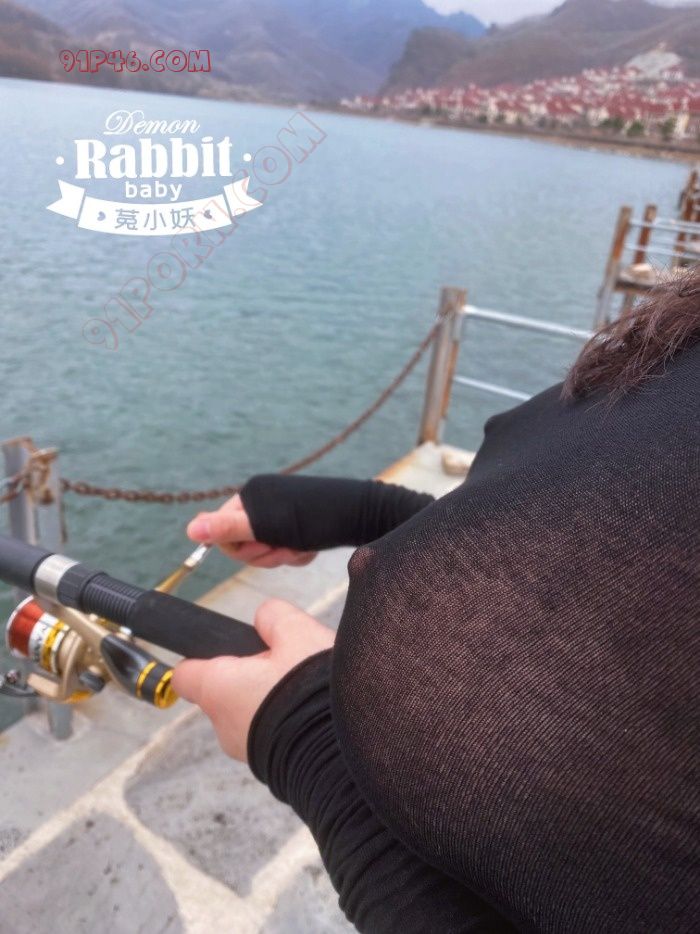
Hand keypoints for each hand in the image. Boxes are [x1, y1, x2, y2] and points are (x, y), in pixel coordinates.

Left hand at [172, 599, 334, 761]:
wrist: (349, 751)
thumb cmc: (315, 692)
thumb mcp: (299, 633)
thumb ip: (273, 617)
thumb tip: (265, 618)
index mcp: (219, 689)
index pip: (186, 674)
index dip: (202, 656)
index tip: (229, 647)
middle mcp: (223, 725)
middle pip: (224, 690)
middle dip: (250, 673)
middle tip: (286, 661)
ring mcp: (245, 751)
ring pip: (249, 712)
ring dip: (269, 698)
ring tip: (306, 688)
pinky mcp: (270, 767)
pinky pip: (269, 733)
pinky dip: (285, 720)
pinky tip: (314, 711)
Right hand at [187, 493, 317, 567]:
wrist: (361, 516)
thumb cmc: (315, 517)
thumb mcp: (268, 526)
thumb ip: (228, 529)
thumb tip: (191, 529)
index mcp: (250, 496)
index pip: (222, 532)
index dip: (241, 548)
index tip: (264, 545)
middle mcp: (262, 502)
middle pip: (243, 545)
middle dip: (266, 553)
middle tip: (287, 546)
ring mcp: (280, 514)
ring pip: (265, 550)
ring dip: (284, 555)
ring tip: (302, 545)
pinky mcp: (296, 524)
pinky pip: (284, 549)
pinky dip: (297, 553)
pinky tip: (311, 546)